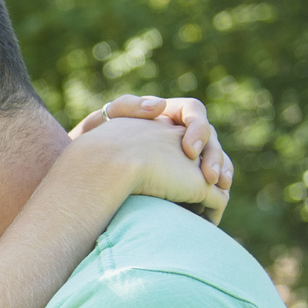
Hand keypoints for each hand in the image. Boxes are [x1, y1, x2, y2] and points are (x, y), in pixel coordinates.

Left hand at [70, 94, 232, 221]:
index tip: (190, 151)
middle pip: (210, 138)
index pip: (193, 112)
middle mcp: (180, 132)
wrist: (86, 167)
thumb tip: (160, 106)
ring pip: (214, 159)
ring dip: (222, 171)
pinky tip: (210, 201)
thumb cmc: (93, 140)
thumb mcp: (104, 121)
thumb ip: (129, 107)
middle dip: (215, 156)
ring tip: (220, 186)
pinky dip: (213, 190)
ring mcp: (184, 155)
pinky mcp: (184, 177)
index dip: (197, 128)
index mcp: (167, 113)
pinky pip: (206, 181)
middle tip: (211, 177)